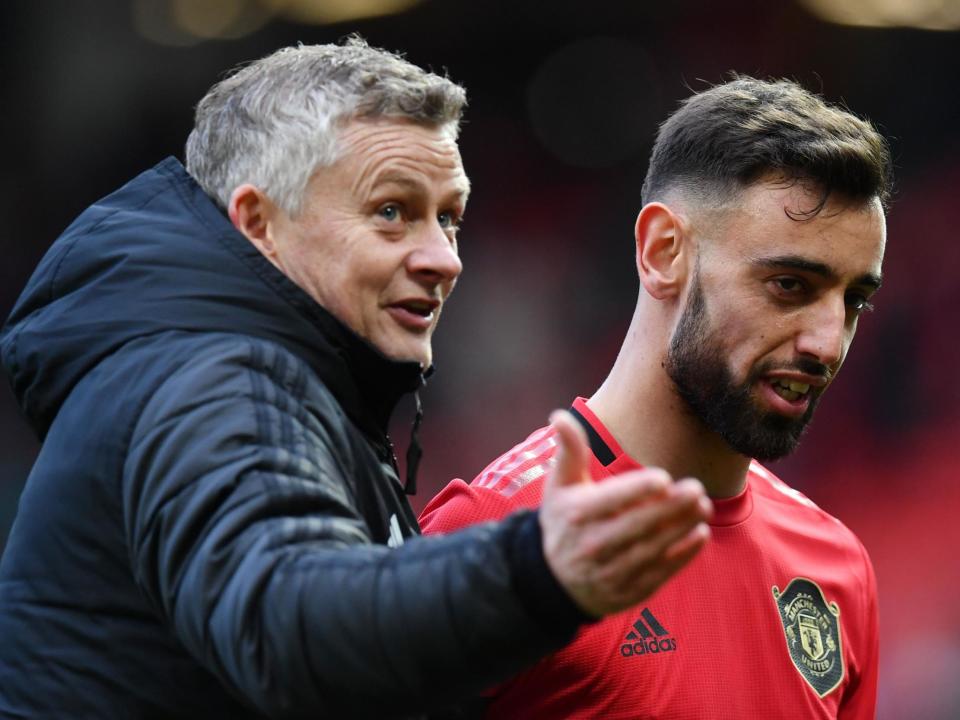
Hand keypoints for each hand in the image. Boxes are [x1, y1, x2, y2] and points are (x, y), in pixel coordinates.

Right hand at [540, 410, 711, 616]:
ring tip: (704, 506)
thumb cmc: (564, 521)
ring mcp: (611, 571)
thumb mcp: (559, 486)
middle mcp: (593, 545)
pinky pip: (660, 572)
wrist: (555, 580)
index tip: (663, 477)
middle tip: (696, 488)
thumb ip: (568, 451)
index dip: (637, 490)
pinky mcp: (629, 589)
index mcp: (577, 515)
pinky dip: (683, 555)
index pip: (610, 500)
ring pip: (653, 549)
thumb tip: (559, 416)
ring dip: (682, 528)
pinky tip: (700, 534)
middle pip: (637, 525)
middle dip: (669, 508)